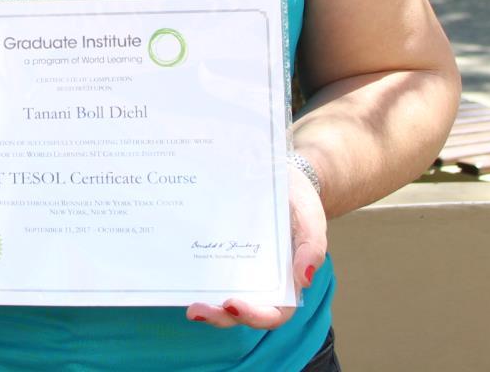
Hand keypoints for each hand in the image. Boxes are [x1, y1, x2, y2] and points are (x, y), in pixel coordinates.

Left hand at [186, 163, 327, 329]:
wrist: (279, 173)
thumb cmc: (299, 200)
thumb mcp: (311, 217)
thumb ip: (312, 246)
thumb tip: (305, 280)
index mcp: (286, 280)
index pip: (273, 312)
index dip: (254, 315)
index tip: (233, 304)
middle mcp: (258, 280)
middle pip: (239, 311)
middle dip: (218, 316)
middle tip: (197, 310)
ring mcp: (235, 267)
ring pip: (219, 295)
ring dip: (204, 304)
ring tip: (187, 301)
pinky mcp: (217, 250)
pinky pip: (206, 268)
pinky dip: (193, 275)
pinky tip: (176, 269)